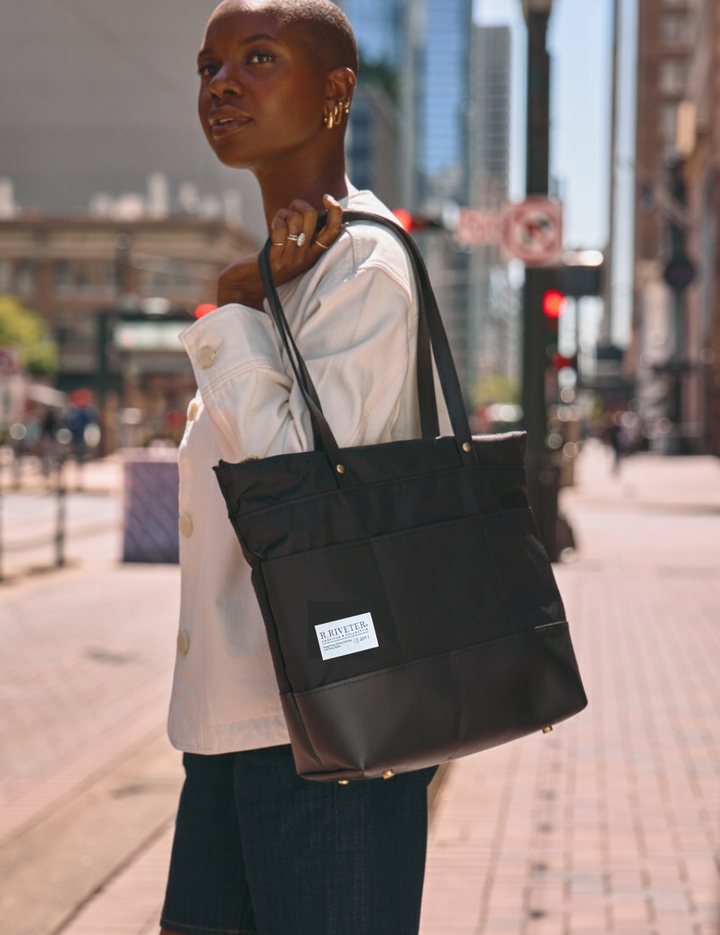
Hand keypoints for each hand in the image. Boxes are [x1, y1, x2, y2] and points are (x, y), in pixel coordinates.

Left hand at [217, 195, 342, 309]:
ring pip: (295, 220)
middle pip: (311, 216)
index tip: (326, 198)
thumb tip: (310, 210)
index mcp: (315, 254)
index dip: (336, 211)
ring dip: (284, 213)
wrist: (250, 286)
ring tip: (279, 221)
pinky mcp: (275, 258)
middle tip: (290, 210)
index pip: (334, 231)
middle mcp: (306, 257)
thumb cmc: (272, 263)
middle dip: (299, 205)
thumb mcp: (295, 250)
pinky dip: (276, 222)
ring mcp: (291, 259)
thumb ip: (305, 234)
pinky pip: (280, 230)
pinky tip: (273, 227)